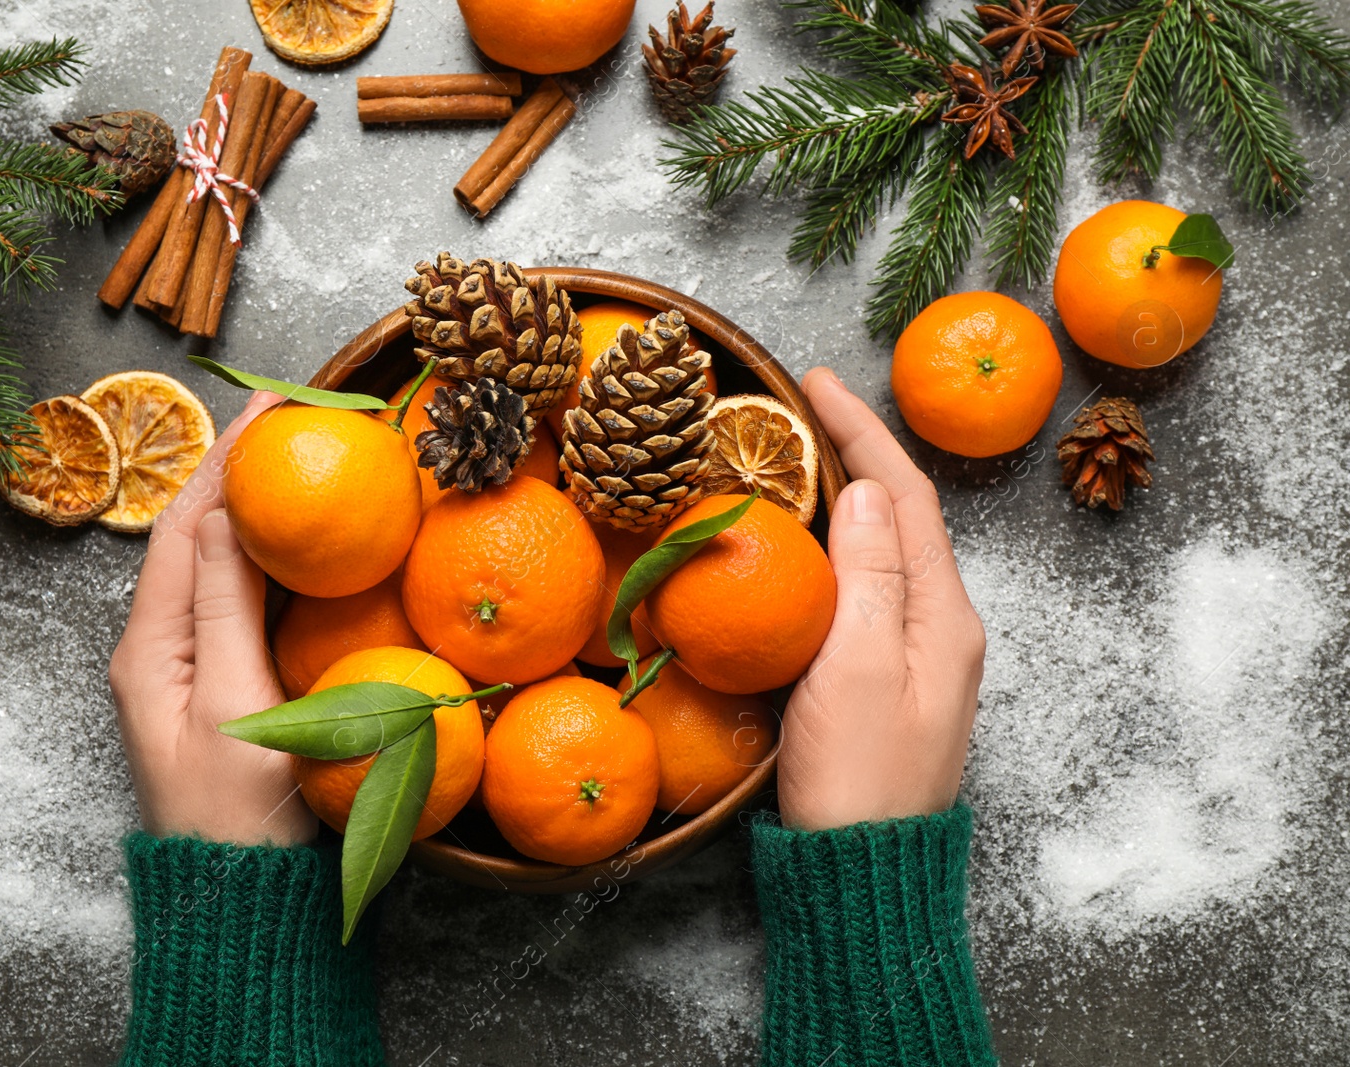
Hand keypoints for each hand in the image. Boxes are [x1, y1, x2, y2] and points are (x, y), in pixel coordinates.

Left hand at [109, 390, 316, 846]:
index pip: (183, 528)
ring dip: (254, 509)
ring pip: (219, 567)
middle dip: (237, 473)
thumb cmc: (239, 816)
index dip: (223, 462)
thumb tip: (222, 510)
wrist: (245, 907)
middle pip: (195, 539)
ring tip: (299, 458)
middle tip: (293, 417)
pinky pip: (244, 602)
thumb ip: (226, 606)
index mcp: (149, 649)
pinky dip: (273, 558)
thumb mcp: (234, 703)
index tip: (271, 407)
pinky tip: (306, 542)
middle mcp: (161, 650)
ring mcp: (194, 671)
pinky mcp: (230, 690)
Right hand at [776, 368, 985, 830]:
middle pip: (903, 516)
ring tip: (796, 456)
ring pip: (884, 551)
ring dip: (846, 496)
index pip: (908, 498)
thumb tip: (864, 492)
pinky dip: (834, 547)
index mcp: (946, 617)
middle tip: (799, 409)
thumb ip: (868, 577)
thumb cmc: (856, 777)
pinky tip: (800, 542)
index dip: (864, 433)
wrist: (860, 874)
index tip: (815, 382)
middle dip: (857, 453)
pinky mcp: (885, 680)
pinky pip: (867, 588)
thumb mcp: (857, 669)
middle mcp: (942, 627)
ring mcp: (917, 655)